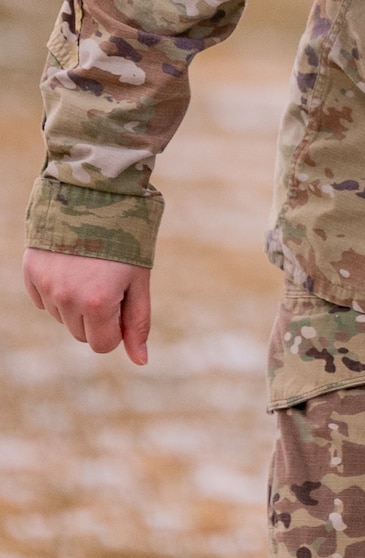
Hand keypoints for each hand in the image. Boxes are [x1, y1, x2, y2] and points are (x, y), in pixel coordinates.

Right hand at [21, 248, 150, 364]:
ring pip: (61, 317)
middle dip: (97, 318)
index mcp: (97, 303)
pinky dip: (57, 291)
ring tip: (91, 271)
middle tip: (109, 284)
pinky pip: (43, 300)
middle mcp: (66, 299)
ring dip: (76, 304)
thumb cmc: (126, 240)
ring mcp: (45, 286)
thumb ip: (138, 322)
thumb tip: (141, 361)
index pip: (102, 344)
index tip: (122, 308)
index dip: (116, 331)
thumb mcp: (139, 280)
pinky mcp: (30, 273)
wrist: (93, 197)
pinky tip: (71, 266)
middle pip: (81, 334)